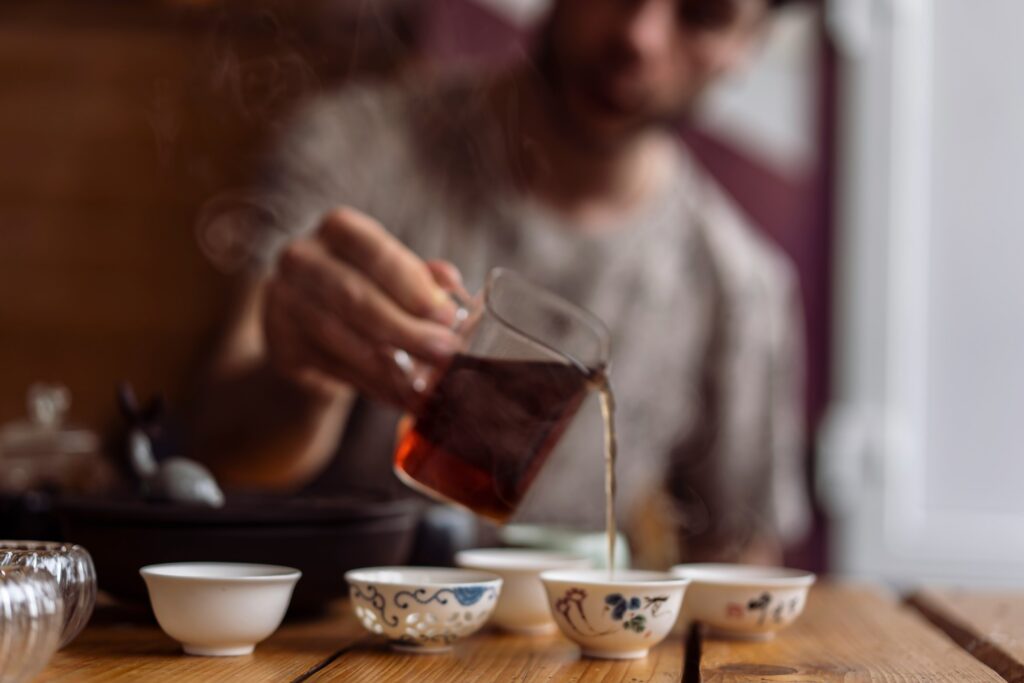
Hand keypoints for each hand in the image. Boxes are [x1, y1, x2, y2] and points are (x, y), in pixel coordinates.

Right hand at [263, 207, 462, 407]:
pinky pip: (332, 368)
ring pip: (340, 337)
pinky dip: (372, 385)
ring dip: (389, 364)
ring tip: (426, 381)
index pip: (376, 253)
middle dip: (406, 329)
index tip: (447, 315)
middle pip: (355, 297)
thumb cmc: (365, 287)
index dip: (413, 286)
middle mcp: (303, 259)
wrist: (306, 319)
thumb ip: (422, 277)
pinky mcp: (281, 344)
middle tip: (444, 352)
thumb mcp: (394, 273)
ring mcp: (284, 302)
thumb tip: (451, 282)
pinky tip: (401, 395)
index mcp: (339, 230)